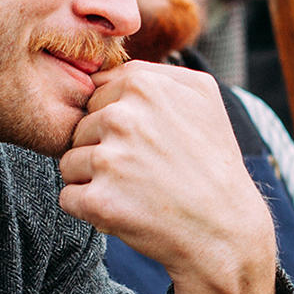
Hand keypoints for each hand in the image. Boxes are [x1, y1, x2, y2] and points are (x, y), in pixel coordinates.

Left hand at [60, 62, 277, 293]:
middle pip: (80, 128)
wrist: (224, 231)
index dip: (117, 122)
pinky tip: (126, 211)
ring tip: (137, 191)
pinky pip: (68, 197)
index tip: (148, 142)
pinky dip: (90, 209)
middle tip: (145, 171)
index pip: (96, 95)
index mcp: (143, 84)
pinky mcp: (98, 201)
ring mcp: (109, 159)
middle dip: (103, 150)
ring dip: (94, 180)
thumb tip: (110, 62)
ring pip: (70, 162)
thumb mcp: (203, 97)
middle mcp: (123, 116)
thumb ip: (156, 71)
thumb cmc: (213, 163)